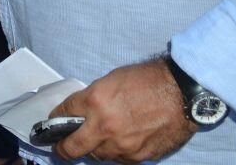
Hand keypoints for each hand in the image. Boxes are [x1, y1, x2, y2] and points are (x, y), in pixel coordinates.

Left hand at [50, 59, 196, 162]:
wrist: (182, 94)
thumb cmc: (148, 80)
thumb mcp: (112, 80)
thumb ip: (94, 98)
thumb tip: (83, 112)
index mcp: (95, 102)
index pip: (63, 114)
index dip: (55, 119)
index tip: (53, 123)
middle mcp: (104, 127)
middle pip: (72, 148)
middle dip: (62, 149)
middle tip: (59, 147)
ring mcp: (121, 145)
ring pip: (97, 156)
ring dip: (93, 149)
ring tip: (98, 139)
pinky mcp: (137, 157)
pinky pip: (118, 159)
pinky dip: (115, 152)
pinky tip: (119, 142)